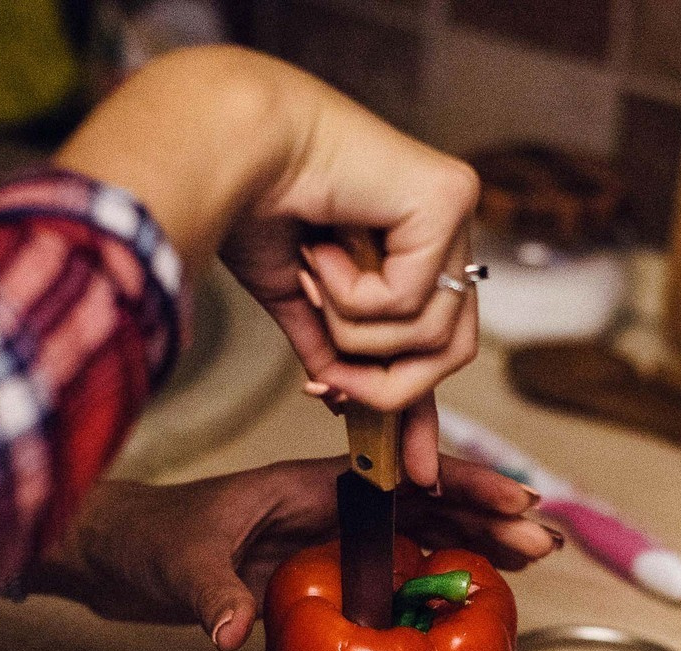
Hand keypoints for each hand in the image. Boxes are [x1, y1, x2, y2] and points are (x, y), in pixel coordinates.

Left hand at [29, 455, 557, 650]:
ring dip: (472, 543)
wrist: (113, 552)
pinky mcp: (317, 567)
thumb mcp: (176, 565)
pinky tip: (469, 593)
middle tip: (546, 541)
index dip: (462, 487)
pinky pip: (390, 566)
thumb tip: (233, 632)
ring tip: (531, 560)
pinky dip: (434, 573)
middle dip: (488, 516)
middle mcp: (326, 504)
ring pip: (417, 532)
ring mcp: (324, 536)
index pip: (402, 476)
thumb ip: (209, 592)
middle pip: (425, 502)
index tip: (514, 504)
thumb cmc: (145, 540)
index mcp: (307, 483)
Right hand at [54, 48, 479, 487]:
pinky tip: (323, 249)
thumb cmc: (250, 204)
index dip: (425, 410)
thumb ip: (334, 350)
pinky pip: (411, 299)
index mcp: (414, 248)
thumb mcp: (300, 301)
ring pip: (430, 334)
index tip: (415, 474)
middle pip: (450, 351)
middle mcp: (445, 228)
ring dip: (354, 331)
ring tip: (312, 278)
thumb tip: (344, 400)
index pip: (438, 343)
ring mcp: (454, 210)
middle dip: (386, 386)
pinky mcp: (448, 198)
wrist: (226, 147)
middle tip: (330, 382)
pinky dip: (351, 294)